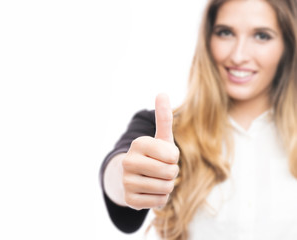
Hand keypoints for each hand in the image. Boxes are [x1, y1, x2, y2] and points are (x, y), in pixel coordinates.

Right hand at [122, 94, 179, 209]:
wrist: (134, 177)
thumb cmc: (153, 156)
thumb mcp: (161, 138)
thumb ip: (163, 117)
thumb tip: (162, 93)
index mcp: (138, 143)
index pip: (173, 156)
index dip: (174, 158)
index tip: (163, 156)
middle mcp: (128, 161)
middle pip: (170, 173)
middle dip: (171, 173)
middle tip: (161, 170)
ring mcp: (126, 181)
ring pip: (165, 188)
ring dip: (166, 187)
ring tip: (155, 180)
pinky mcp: (129, 199)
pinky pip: (158, 202)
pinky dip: (159, 199)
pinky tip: (149, 192)